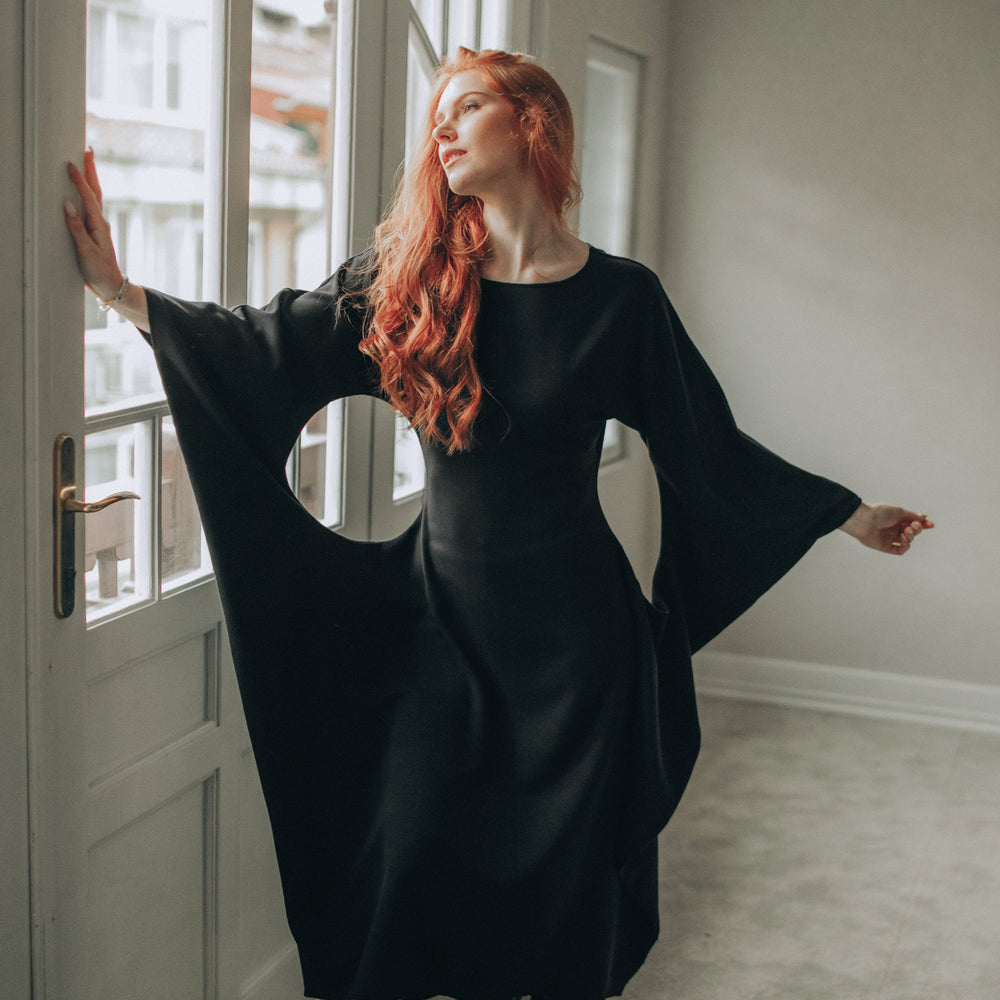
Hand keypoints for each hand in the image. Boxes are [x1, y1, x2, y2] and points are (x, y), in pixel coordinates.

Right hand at [64, 149, 123, 301]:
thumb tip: (68, 205)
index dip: (79, 180)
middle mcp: (99, 222)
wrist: (111, 286)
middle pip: (95, 192)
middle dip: (90, 171)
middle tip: (87, 151)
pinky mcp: (93, 232)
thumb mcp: (86, 251)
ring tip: (85, 163)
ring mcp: (97, 226)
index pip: (88, 197)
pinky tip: (82, 190)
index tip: (70, 164)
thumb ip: (77, 229)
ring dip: (90, 179)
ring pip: (93, 198)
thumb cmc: (99, 271)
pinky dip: (86, 194)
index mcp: (98, 225)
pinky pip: (89, 207)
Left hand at [839, 502, 933, 554]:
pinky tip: (904, 540)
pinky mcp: (885, 547)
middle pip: (912, 532)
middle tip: (913, 526)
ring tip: (906, 531)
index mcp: (896, 518)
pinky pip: (899, 550)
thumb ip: (912, 516)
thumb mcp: (900, 512)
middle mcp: (893, 528)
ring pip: (907, 541)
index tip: (930, 524)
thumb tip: (923, 519)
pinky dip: (905, 546)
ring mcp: (889, 538)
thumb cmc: (881, 513)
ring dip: (911, 536)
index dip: (923, 524)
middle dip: (917, 529)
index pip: (913, 522)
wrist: (865, 521)